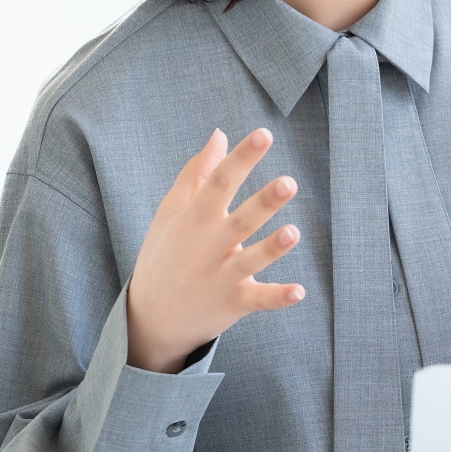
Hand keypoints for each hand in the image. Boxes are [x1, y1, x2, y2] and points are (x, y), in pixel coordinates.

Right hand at [126, 129, 304, 373]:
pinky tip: (300, 292)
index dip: (242, 158)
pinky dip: (278, 297)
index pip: (220, 182)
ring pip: (250, 260)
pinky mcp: (233, 303)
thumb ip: (197, 173)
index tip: (264, 135)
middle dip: (264, 203)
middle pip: (241, 221)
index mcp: (196, 218)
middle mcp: (209, 246)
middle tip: (289, 183)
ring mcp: (221, 276)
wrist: (150, 317)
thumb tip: (220, 134)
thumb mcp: (171, 212)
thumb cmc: (164, 254)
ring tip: (293, 232)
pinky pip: (258, 300)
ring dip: (272, 248)